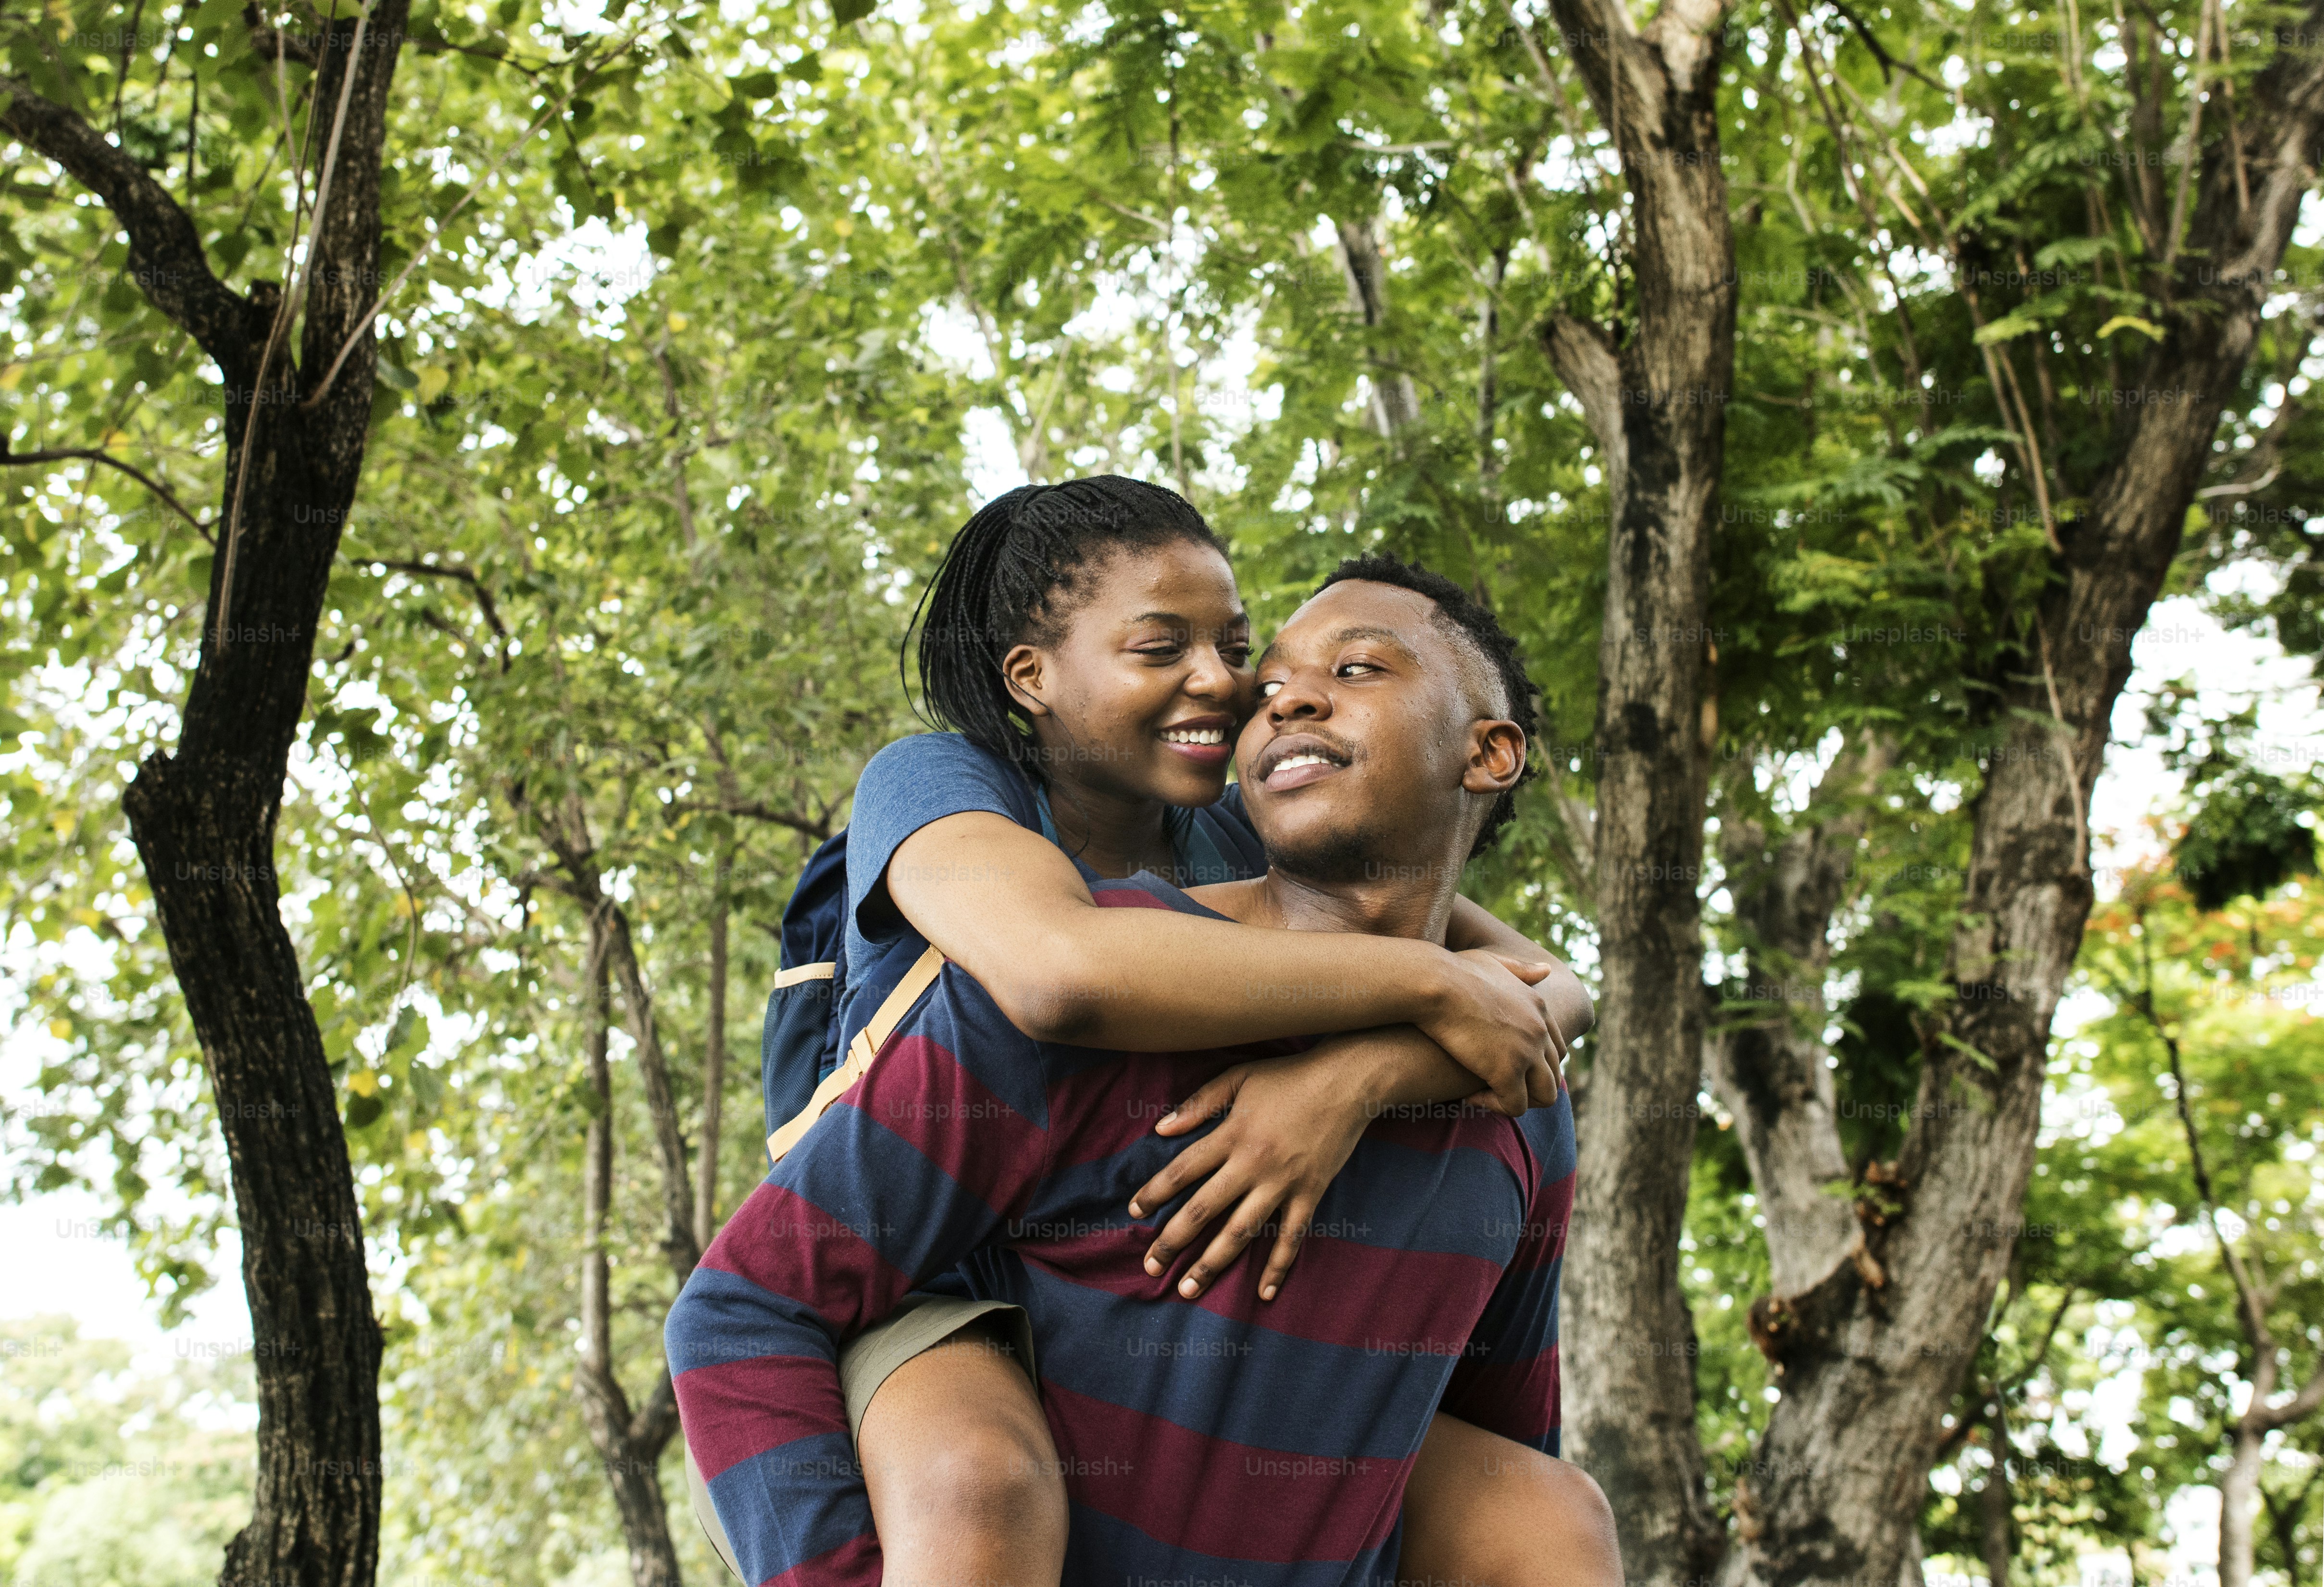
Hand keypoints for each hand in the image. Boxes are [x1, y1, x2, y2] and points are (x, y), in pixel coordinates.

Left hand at [1125, 1052, 1373, 1302]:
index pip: (1182, 1169)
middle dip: (1173, 1241)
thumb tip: (1161, 1128)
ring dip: (1213, 1263)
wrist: (1348, 1081)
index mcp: (1232, 1134)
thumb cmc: (1289, 1077)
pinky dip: (1278, 1267)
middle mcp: (1252, 1164)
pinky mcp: (1310, 1194)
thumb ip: (1199, 1103)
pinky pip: (1291, 1237)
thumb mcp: (1239, 1077)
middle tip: (1150, 1266)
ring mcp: (1283, 1183)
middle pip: (1203, 1209)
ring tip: (1190, 1290)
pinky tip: (1264, 1294)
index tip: (1134, 1213)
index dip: (1155, 1193)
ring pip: (1241, 1232)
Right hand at [1421, 950, 1564, 1117]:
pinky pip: (1515, 1106)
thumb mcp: (1493, 964)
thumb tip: (1547, 970)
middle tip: (1496, 1086)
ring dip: (1517, 1100)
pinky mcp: (1507, 1072)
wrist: (1433, 983)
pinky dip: (1494, 1106)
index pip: (1557, 1048)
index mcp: (1539, 1007)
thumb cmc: (1451, 971)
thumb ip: (1521, 971)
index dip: (1536, 1065)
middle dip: (1528, 1086)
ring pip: (1545, 1096)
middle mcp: (1540, 1030)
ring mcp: (1527, 1052)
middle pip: (1554, 1074)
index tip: (1504, 1066)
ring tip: (1487, 1094)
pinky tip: (1469, 1096)